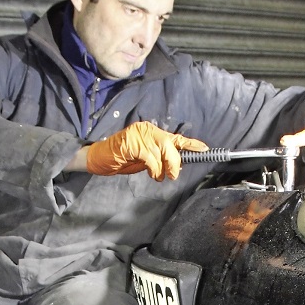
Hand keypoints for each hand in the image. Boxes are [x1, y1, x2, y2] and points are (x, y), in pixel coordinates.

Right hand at [86, 122, 208, 180]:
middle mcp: (147, 129)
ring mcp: (139, 134)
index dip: (190, 144)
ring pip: (161, 153)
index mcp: (152, 131)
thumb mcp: (146, 159)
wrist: (99, 158)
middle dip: (175, 162)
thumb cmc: (122, 159)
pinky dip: (153, 169)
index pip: (176, 137)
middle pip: (171, 145)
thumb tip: (178, 165)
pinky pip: (150, 158)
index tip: (205, 149)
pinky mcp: (131, 142)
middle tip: (173, 175)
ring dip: (161, 169)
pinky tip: (150, 173)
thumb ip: (161, 159)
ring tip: (156, 176)